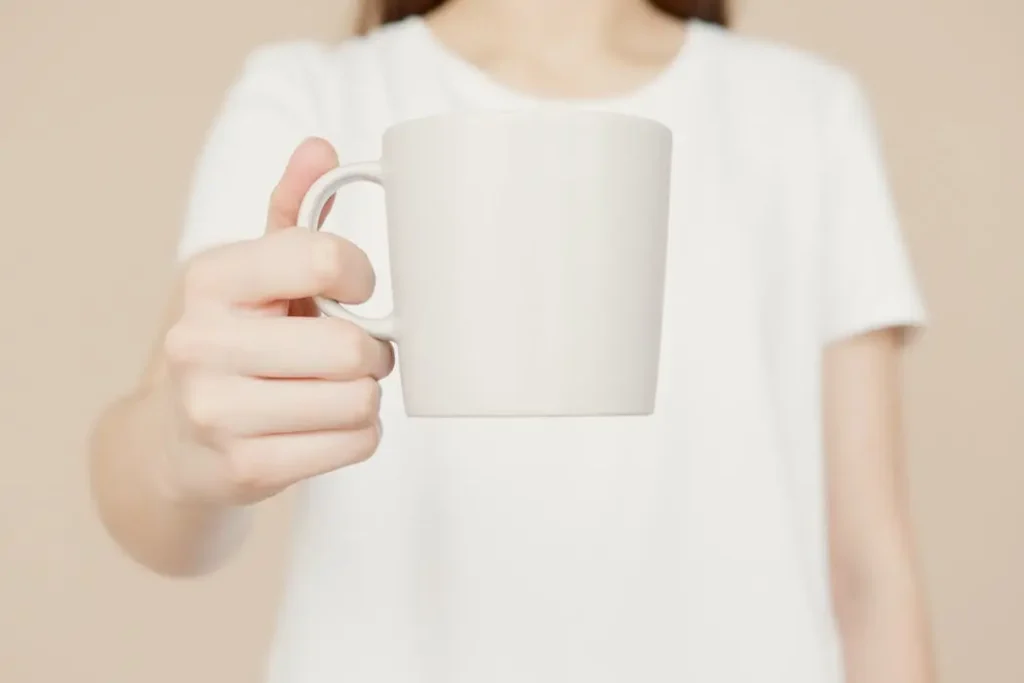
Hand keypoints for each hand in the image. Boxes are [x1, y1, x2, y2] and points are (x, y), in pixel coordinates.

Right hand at [161, 138, 393, 504]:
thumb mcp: (249, 273)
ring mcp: (218, 412)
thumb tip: (321, 149)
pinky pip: (357, 444)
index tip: (353, 291)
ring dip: (365, 395)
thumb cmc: (230, 344)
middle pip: (352, 347)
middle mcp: (201, 343)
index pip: (324, 259)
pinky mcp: (245, 468)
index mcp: (210, 279)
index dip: (360, 277)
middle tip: (351, 354)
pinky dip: (359, 434)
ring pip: (360, 400)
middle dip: (370, 352)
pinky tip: (325, 425)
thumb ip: (290, 212)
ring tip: (334, 389)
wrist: (171, 443)